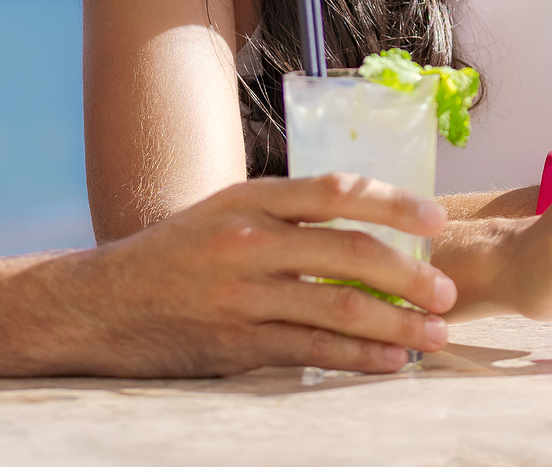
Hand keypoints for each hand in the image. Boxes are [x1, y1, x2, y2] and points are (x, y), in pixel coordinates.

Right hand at [81, 171, 453, 376]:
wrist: (103, 303)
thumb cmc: (171, 257)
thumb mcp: (220, 215)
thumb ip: (279, 218)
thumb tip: (356, 227)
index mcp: (247, 199)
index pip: (334, 191)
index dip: (392, 202)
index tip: (434, 218)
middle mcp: (247, 241)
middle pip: (348, 251)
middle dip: (410, 272)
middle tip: (448, 289)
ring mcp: (242, 295)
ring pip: (339, 306)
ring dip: (398, 322)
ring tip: (435, 332)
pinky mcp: (238, 345)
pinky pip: (312, 350)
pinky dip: (360, 357)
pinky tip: (392, 361)